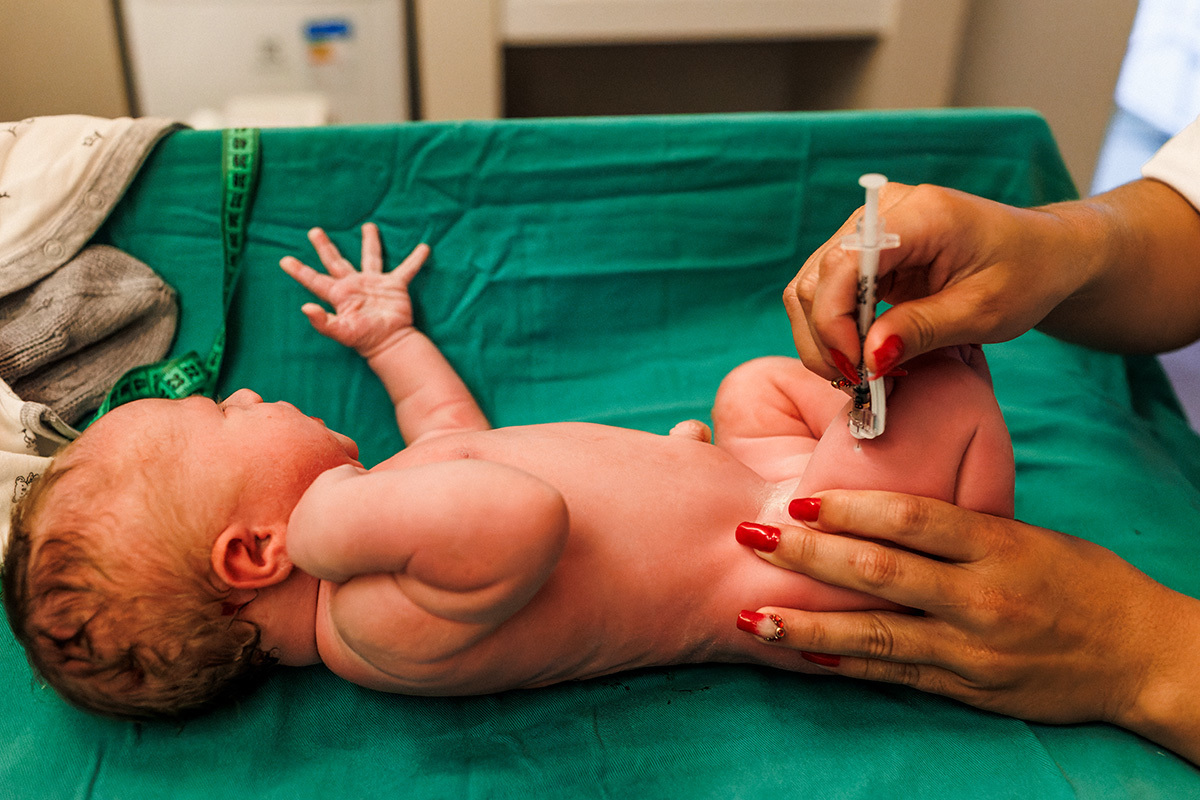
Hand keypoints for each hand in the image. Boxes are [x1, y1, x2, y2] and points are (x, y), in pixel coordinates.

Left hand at [280, 224, 429, 357]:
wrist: (390, 342)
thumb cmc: (365, 338)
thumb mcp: (341, 331)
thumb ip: (322, 321)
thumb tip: (305, 307)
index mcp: (339, 295)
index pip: (315, 280)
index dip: (300, 271)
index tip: (284, 260)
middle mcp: (354, 285)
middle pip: (335, 261)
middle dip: (325, 246)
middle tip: (314, 231)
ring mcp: (374, 284)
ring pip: (370, 257)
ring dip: (370, 242)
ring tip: (368, 226)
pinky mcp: (395, 286)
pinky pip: (406, 269)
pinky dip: (415, 259)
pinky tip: (424, 248)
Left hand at [737, 490, 1199, 760]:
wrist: (1139, 656)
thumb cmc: (1081, 581)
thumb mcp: (1027, 535)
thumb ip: (959, 524)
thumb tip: (881, 501)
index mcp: (997, 546)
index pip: (912, 519)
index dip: (850, 508)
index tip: (798, 501)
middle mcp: (981, 598)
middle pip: (879, 572)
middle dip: (807, 556)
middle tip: (752, 538)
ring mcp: (971, 649)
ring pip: (875, 634)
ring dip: (807, 625)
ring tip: (754, 614)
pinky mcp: (967, 688)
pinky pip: (894, 674)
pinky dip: (844, 665)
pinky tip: (801, 655)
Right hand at [783, 183, 1080, 380]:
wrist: (1043, 254)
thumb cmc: (1024, 275)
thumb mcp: (982, 312)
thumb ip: (921, 331)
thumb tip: (867, 359)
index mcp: (919, 215)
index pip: (844, 263)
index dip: (836, 321)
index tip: (857, 368)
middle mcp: (881, 211)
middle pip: (816, 277)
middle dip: (825, 337)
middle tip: (857, 381)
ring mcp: (865, 227)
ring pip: (810, 287)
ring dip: (822, 337)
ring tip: (858, 372)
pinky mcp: (862, 250)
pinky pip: (824, 291)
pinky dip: (832, 329)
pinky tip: (861, 353)